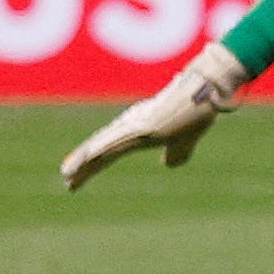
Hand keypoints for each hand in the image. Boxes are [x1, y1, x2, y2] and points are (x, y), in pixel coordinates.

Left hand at [60, 45, 247, 188]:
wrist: (206, 92)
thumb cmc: (197, 109)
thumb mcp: (186, 139)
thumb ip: (177, 152)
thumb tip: (168, 164)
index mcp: (138, 130)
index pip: (109, 150)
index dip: (92, 165)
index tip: (76, 180)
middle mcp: (130, 126)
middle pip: (100, 148)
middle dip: (83, 166)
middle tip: (67, 181)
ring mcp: (134, 125)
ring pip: (102, 145)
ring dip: (84, 160)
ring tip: (67, 174)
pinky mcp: (140, 126)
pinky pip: (114, 141)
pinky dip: (97, 151)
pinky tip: (86, 158)